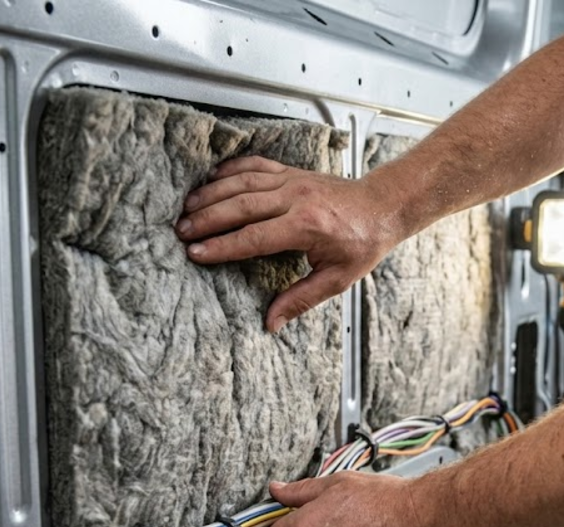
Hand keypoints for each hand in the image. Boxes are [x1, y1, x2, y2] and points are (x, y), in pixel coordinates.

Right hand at [176, 157, 404, 331]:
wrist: (382, 206)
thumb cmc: (361, 244)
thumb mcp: (337, 280)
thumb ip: (301, 300)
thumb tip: (271, 323)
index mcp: (307, 226)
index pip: (254, 237)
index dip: (222, 246)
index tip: (196, 253)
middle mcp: (296, 198)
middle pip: (241, 206)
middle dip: (207, 218)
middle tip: (180, 231)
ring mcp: (292, 180)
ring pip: (243, 182)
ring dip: (212, 193)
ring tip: (186, 207)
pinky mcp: (292, 171)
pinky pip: (255, 165)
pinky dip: (231, 169)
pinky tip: (211, 178)